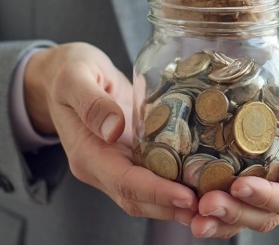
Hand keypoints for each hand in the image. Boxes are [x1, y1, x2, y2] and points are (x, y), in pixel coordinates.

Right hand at [24, 42, 197, 222]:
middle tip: (213, 208)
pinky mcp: (132, 156)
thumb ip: (91, 102)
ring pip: (149, 196)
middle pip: (140, 199)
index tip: (186, 196)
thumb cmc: (67, 71)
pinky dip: (179, 185)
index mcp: (86, 154)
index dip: (156, 192)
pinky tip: (206, 183)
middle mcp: (102, 168)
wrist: (63, 74)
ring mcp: (117, 165)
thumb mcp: (74, 78)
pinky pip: (156, 177)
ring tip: (216, 203)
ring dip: (180, 205)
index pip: (124, 182)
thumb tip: (113, 128)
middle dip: (175, 208)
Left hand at [189, 63, 278, 238]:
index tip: (238, 186)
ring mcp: (276, 183)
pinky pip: (236, 194)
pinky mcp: (259, 170)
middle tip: (202, 205)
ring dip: (218, 216)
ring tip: (189, 212)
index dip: (264, 197)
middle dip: (233, 213)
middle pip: (263, 215)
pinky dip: (213, 199)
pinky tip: (187, 197)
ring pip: (246, 211)